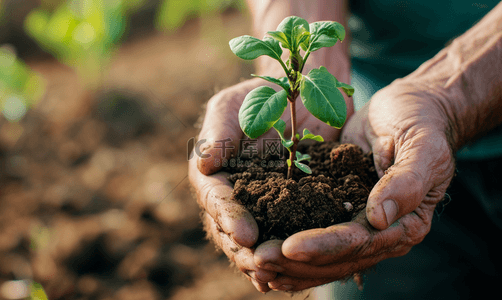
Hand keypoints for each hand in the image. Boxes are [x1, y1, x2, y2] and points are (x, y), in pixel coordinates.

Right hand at [189, 76, 345, 291]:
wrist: (300, 94)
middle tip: (261, 264)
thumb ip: (218, 134)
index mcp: (215, 173)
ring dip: (264, 260)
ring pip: (257, 240)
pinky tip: (298, 271)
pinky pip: (286, 234)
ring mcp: (262, 204)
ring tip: (275, 277)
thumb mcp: (233, 106)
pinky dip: (287, 254)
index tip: (245, 234)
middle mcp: (235, 194)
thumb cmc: (260, 95)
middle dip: (245, 250)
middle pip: (232, 230)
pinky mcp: (289, 206)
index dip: (230, 218)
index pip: (218, 200)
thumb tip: (203, 164)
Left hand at [253, 82, 455, 290]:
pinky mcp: (341, 210)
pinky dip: (290, 245)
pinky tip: (262, 248)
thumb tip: (379, 219)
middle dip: (296, 263)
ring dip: (288, 263)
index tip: (288, 248)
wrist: (412, 108)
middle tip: (257, 261)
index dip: (324, 247)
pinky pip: (314, 234)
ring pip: (322, 256)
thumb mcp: (422, 145)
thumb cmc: (421, 122)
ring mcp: (359, 224)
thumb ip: (407, 181)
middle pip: (336, 258)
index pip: (359, 242)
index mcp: (405, 223)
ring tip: (253, 263)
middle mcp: (382, 233)